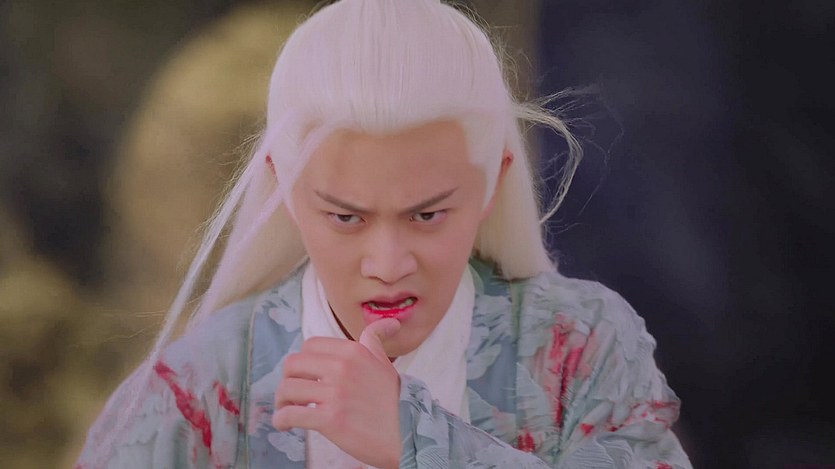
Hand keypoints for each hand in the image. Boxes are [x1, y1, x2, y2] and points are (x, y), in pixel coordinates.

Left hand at [272, 318, 401, 468]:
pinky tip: (285, 423)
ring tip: (288, 408)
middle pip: (293, 364)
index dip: (303, 361)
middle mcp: (342, 368)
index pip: (310, 345)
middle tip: (293, 393)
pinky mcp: (330, 419)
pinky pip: (291, 414)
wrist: (403, 435)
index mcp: (353, 352)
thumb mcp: (385, 364)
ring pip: (288, 388)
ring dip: (282, 400)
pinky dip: (281, 419)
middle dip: (288, 379)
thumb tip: (391, 323)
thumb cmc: (392, 401)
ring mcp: (336, 394)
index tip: (305, 375)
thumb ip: (376, 341)